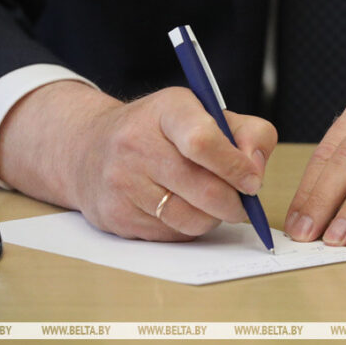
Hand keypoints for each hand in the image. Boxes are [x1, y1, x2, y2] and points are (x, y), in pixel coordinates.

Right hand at [0, 81, 276, 240]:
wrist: (89, 148)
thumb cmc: (162, 132)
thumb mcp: (206, 115)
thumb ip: (248, 134)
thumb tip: (256, 170)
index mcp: (167, 109)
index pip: (203, 141)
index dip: (235, 166)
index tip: (252, 181)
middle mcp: (137, 142)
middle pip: (205, 189)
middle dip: (234, 203)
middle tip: (241, 203)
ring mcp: (121, 180)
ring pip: (191, 219)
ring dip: (213, 218)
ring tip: (210, 204)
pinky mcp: (115, 214)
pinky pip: (171, 235)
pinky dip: (187, 228)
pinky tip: (181, 209)